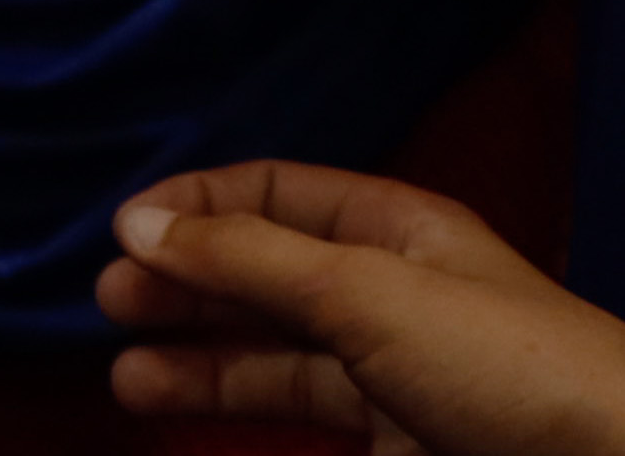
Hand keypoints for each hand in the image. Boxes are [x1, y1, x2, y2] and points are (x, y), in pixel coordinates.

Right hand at [98, 163, 624, 455]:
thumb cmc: (516, 369)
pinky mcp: (401, 448)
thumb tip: (140, 217)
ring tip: (126, 381)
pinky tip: (194, 419)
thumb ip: (249, 258)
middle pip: (266, 275)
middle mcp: (392, 295)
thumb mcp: (367, 293)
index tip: (120, 231)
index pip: (276, 194)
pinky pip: (303, 417)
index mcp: (396, 229)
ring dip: (199, 361)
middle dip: (186, 284)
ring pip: (276, 357)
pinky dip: (243, 412)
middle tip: (108, 306)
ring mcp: (398, 377)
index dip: (198, 203)